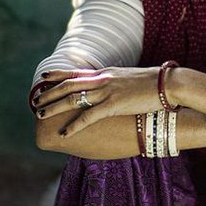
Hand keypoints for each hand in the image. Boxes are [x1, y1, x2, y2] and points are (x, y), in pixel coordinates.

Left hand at [34, 67, 161, 136]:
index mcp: (107, 73)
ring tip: (42, 114)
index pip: (76, 72)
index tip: (43, 77)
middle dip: (50, 93)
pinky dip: (75, 125)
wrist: (169, 84)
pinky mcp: (114, 104)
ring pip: (73, 98)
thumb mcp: (132, 79)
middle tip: (36, 101)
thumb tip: (114, 88)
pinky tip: (65, 133)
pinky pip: (89, 116)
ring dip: (55, 106)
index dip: (57, 74)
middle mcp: (103, 79)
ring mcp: (108, 91)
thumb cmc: (155, 83)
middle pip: (69, 84)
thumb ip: (118, 82)